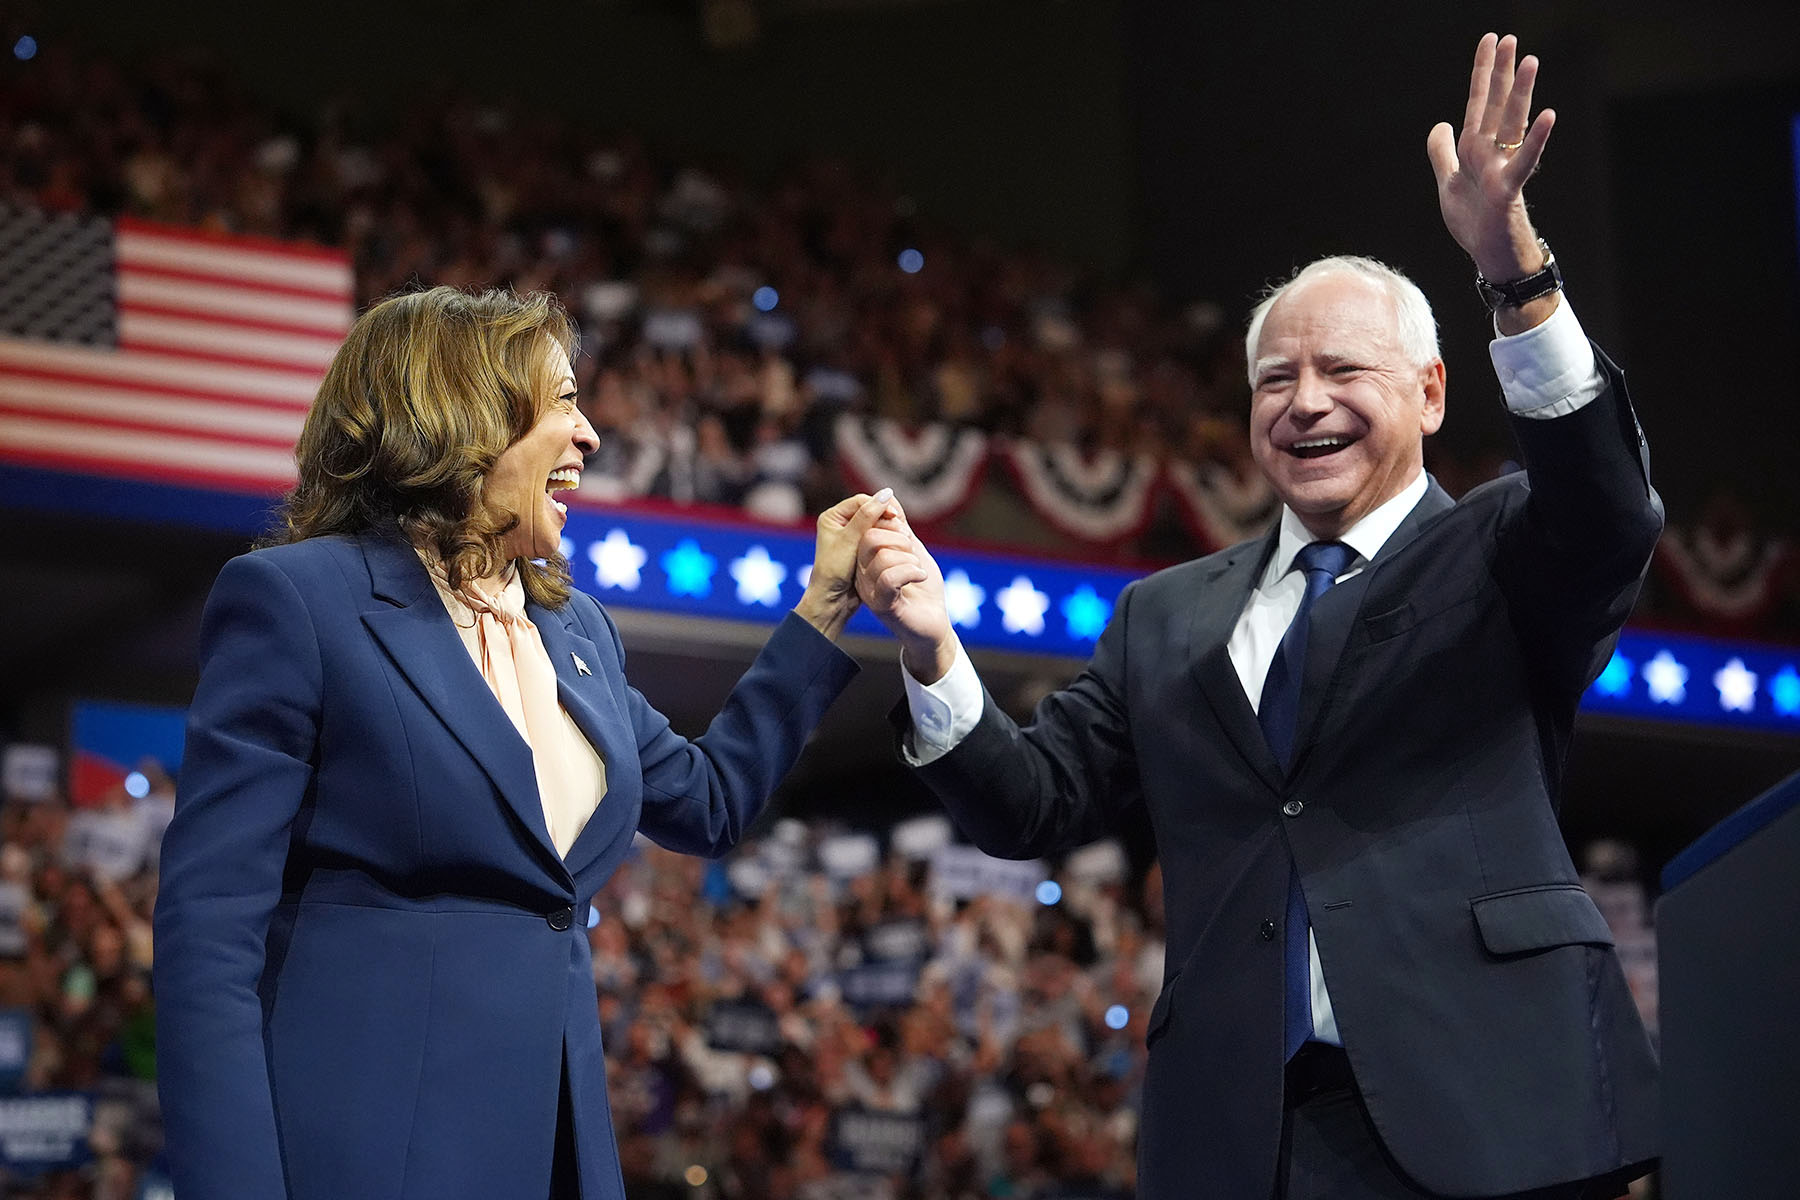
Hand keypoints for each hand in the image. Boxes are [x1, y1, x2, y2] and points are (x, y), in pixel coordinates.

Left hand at [793, 489, 894, 639]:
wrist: (831, 600)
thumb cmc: (834, 570)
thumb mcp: (850, 541)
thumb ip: (867, 517)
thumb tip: (886, 493)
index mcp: (832, 517)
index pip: (861, 501)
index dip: (879, 505)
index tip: (895, 516)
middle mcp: (841, 524)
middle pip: (870, 510)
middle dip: (885, 516)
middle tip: (900, 526)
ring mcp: (851, 536)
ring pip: (875, 524)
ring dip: (888, 527)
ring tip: (901, 536)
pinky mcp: (861, 548)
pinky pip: (878, 536)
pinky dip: (887, 538)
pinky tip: (898, 544)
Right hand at [854, 497, 956, 682]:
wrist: (934, 624)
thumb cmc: (923, 589)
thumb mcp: (913, 551)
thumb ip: (901, 528)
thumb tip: (889, 497)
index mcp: (866, 559)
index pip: (868, 527)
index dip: (890, 520)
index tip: (906, 529)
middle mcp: (862, 574)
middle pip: (870, 537)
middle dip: (899, 538)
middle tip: (913, 552)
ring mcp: (870, 590)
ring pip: (882, 556)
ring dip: (909, 558)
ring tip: (918, 570)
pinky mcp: (882, 605)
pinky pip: (890, 577)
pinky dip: (911, 571)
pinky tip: (921, 577)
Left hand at [1426, 33, 1558, 328]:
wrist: (1488, 255)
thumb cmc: (1475, 221)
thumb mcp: (1448, 182)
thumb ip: (1442, 153)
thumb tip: (1439, 124)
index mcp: (1475, 149)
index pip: (1478, 102)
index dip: (1482, 72)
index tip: (1489, 41)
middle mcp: (1491, 153)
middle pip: (1496, 105)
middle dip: (1501, 72)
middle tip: (1509, 38)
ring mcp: (1502, 168)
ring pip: (1512, 125)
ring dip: (1521, 93)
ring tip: (1530, 61)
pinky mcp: (1509, 190)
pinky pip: (1524, 161)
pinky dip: (1537, 139)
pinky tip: (1550, 114)